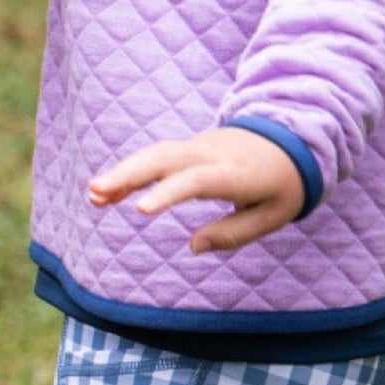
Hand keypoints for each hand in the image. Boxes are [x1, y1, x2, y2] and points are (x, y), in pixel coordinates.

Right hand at [87, 126, 304, 254]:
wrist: (291, 139)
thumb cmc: (282, 185)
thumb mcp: (272, 215)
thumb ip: (233, 233)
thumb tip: (193, 245)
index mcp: (235, 173)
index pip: (197, 180)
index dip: (168, 193)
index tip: (140, 211)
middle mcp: (211, 154)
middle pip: (165, 158)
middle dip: (129, 174)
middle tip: (95, 192)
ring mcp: (199, 146)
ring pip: (155, 154)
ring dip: (123, 172)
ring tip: (93, 195)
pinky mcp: (190, 148)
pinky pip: (157, 156)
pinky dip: (132, 171)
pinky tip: (108, 191)